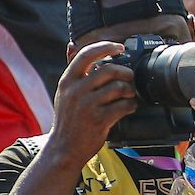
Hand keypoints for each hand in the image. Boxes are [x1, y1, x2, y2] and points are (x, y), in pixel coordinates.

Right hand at [49, 42, 138, 164]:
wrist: (63, 148)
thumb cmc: (67, 120)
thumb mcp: (63, 92)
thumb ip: (71, 69)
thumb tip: (71, 45)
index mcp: (67, 81)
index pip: (87, 54)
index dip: (106, 47)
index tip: (119, 47)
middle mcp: (75, 91)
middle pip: (109, 69)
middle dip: (125, 72)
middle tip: (129, 78)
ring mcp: (87, 106)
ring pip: (119, 87)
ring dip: (130, 90)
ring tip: (128, 95)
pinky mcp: (99, 120)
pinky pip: (124, 105)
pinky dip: (130, 105)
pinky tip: (128, 108)